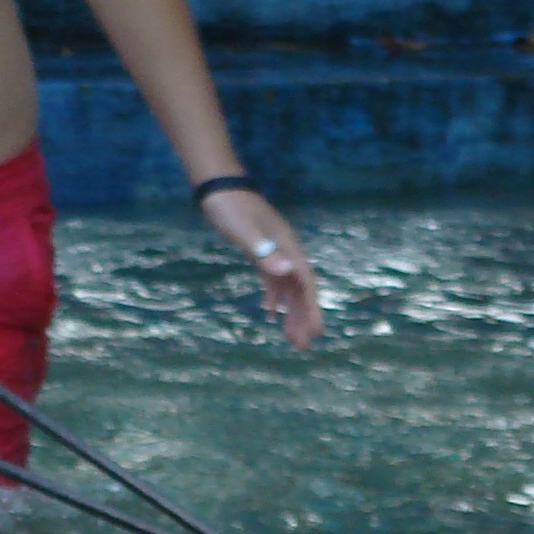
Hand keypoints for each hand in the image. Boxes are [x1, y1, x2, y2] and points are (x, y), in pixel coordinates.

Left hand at [200, 183, 322, 344]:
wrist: (218, 188)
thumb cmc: (230, 208)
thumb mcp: (244, 231)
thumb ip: (264, 251)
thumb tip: (287, 271)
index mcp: (287, 247)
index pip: (305, 283)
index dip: (311, 308)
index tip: (315, 332)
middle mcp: (286, 251)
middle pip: (299, 289)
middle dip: (302, 317)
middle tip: (303, 346)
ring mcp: (274, 251)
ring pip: (287, 287)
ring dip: (290, 312)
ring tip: (290, 338)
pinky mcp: (261, 251)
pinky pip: (273, 280)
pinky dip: (273, 298)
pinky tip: (269, 314)